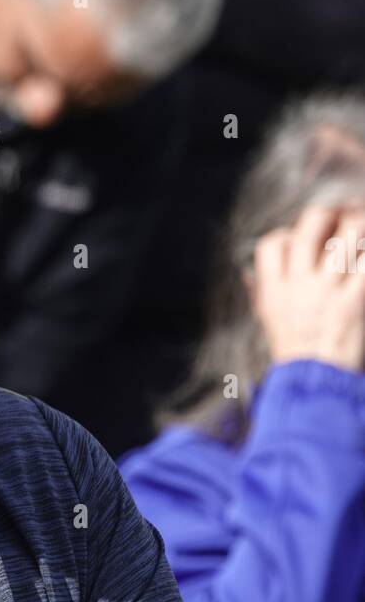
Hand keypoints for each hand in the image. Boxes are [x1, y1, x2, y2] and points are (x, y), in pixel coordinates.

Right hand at [252, 203, 364, 370]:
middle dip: (330, 213)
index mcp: (273, 290)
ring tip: (363, 228)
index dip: (288, 232)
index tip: (300, 237)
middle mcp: (298, 286)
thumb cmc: (295, 358)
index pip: (273, 244)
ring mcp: (327, 293)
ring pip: (347, 236)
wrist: (314, 388)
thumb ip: (259, 293)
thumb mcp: (268, 324)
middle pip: (310, 227)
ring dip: (360, 224)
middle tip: (344, 215)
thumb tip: (247, 274)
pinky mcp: (354, 303)